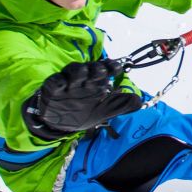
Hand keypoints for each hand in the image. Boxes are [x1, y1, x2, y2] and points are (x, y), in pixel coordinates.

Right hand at [23, 59, 144, 139]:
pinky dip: (57, 81)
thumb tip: (139, 101)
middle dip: (96, 68)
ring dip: (78, 71)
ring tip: (83, 74)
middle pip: (90, 67)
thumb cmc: (84, 112)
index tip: (116, 68)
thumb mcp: (105, 111)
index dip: (111, 67)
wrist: (60, 124)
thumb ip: (122, 105)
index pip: (106, 69)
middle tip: (101, 72)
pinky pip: (53, 81)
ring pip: (72, 70)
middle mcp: (83, 80)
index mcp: (96, 82)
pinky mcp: (52, 90)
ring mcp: (67, 84)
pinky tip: (61, 83)